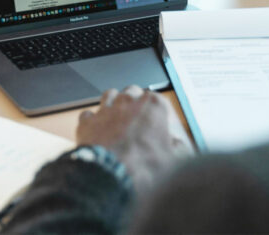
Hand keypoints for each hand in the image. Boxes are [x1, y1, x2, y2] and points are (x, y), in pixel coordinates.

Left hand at [77, 85, 193, 194]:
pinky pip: (89, 114)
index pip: (158, 99)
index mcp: (153, 106)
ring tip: (117, 119)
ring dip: (114, 104)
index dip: (158, 113)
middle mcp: (129, 102)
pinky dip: (93, 121)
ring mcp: (106, 109)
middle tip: (138, 120)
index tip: (160, 125)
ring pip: (110, 95)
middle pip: (133, 92)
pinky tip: (98, 131)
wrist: (112, 177)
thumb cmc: (143, 167)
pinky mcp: (88, 121)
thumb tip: (180, 147)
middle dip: (135, 103)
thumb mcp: (173, 161)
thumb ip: (179, 149)